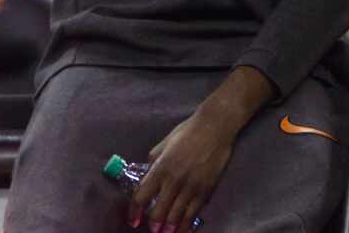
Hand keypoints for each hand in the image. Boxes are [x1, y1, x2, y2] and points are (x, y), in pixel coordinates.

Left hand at [131, 110, 235, 231]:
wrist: (215, 126)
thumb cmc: (188, 130)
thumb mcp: (165, 142)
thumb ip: (154, 160)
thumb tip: (147, 175)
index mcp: (160, 168)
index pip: (141, 196)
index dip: (134, 211)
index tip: (133, 220)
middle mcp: (173, 181)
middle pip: (158, 213)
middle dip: (153, 224)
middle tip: (153, 228)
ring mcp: (190, 187)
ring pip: (175, 217)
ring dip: (168, 228)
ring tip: (166, 232)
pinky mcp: (205, 190)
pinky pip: (193, 214)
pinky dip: (186, 225)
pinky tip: (182, 230)